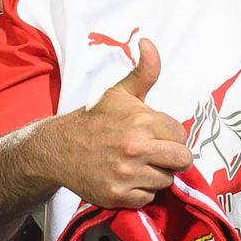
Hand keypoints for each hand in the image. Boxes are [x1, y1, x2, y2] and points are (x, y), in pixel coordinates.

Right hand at [45, 39, 191, 208]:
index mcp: (142, 121)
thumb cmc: (95, 119)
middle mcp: (136, 148)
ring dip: (157, 174)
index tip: (158, 135)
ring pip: (166, 180)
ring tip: (140, 164)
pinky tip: (129, 178)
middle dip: (173, 157)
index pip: (181, 134)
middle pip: (182, 160)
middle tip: (157, 153)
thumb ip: (144, 70)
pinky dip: (141, 191)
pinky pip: (147, 197)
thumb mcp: (120, 92)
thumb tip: (147, 42)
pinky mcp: (117, 196)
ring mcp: (126, 174)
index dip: (172, 135)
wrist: (57, 148)